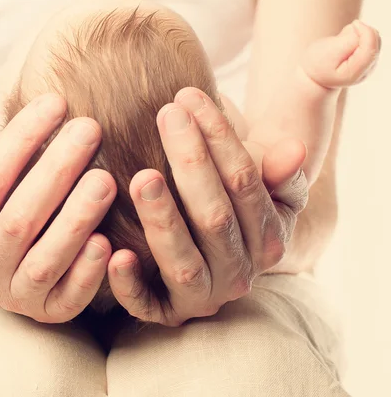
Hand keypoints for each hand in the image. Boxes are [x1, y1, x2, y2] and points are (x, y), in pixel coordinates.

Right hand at [0, 93, 116, 322]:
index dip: (21, 139)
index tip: (56, 101)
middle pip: (18, 218)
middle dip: (56, 170)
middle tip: (90, 129)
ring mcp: (13, 293)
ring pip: (44, 260)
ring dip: (76, 219)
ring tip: (106, 179)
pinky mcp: (47, 312)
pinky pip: (67, 301)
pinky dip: (87, 274)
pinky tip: (107, 242)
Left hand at [107, 88, 307, 326]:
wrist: (212, 250)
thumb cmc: (229, 200)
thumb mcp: (260, 183)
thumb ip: (277, 167)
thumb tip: (293, 149)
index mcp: (268, 235)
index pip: (244, 182)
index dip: (220, 138)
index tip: (189, 96)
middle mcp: (240, 271)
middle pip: (215, 217)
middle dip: (191, 162)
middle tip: (165, 115)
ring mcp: (203, 295)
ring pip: (184, 262)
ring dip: (163, 220)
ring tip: (142, 177)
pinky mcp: (166, 311)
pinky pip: (148, 306)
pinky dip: (130, 285)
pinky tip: (115, 254)